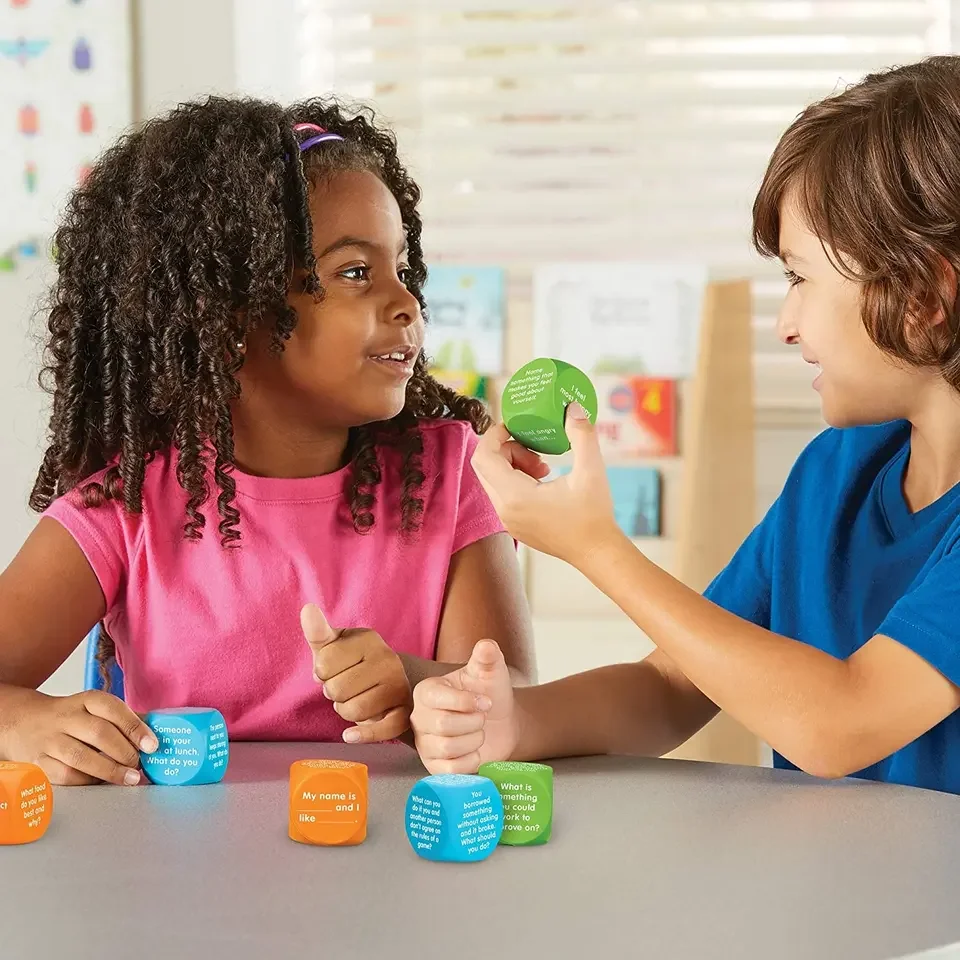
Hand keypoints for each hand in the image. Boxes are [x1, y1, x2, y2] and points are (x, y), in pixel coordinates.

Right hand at [0, 687, 157, 785]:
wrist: (24, 722)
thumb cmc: (71, 717)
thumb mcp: (95, 708)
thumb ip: (124, 719)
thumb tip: (156, 735)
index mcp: (86, 700)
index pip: (113, 708)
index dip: (135, 727)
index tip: (152, 745)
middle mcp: (67, 717)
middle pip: (99, 734)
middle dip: (125, 752)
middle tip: (140, 764)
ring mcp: (50, 740)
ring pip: (81, 757)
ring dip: (110, 771)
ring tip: (130, 778)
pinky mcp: (39, 762)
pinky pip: (66, 775)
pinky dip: (88, 781)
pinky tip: (103, 782)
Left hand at [301, 603, 411, 743]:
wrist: (390, 685)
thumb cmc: (352, 665)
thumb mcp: (333, 647)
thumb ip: (317, 632)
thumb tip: (307, 609)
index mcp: (368, 639)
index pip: (323, 664)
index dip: (322, 673)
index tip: (336, 669)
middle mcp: (388, 659)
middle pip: (335, 690)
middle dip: (334, 694)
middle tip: (347, 687)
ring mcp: (399, 686)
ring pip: (352, 712)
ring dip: (346, 712)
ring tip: (357, 700)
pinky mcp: (404, 713)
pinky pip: (379, 731)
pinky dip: (361, 736)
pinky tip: (351, 735)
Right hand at [411, 639, 517, 773]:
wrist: (500, 723)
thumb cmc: (489, 693)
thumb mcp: (490, 672)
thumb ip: (487, 656)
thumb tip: (487, 645)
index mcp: (427, 691)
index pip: (439, 697)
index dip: (467, 702)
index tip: (486, 701)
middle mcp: (419, 717)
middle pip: (443, 724)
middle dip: (473, 722)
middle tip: (482, 718)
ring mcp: (424, 744)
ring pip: (447, 748)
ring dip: (474, 741)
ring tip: (478, 733)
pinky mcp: (434, 767)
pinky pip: (451, 770)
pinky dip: (471, 761)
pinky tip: (475, 751)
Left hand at [471, 405, 619, 564]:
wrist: (597, 553)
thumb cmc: (594, 515)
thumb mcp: (591, 470)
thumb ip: (581, 434)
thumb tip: (572, 407)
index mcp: (515, 496)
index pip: (483, 457)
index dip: (494, 435)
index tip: (514, 426)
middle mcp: (504, 510)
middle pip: (484, 467)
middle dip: (506, 449)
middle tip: (534, 448)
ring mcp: (507, 520)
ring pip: (492, 480)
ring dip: (512, 464)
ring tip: (543, 465)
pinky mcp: (515, 525)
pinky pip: (502, 494)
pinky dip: (515, 480)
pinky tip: (544, 479)